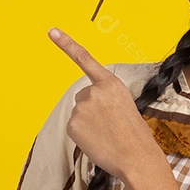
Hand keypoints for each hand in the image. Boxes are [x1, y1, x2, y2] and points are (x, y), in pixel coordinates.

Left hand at [48, 27, 157, 178]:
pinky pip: (74, 128)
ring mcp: (82, 107)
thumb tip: (86, 109)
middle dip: (92, 110)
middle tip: (111, 126)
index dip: (66, 44)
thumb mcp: (125, 106)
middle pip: (83, 97)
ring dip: (89, 124)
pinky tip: (98, 141)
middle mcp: (94, 91)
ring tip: (108, 135)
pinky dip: (83, 136)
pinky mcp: (73, 124)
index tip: (51, 31)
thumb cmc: (135, 136)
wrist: (137, 158)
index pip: (85, 59)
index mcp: (111, 83)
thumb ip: (106, 99)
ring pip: (79, 114)